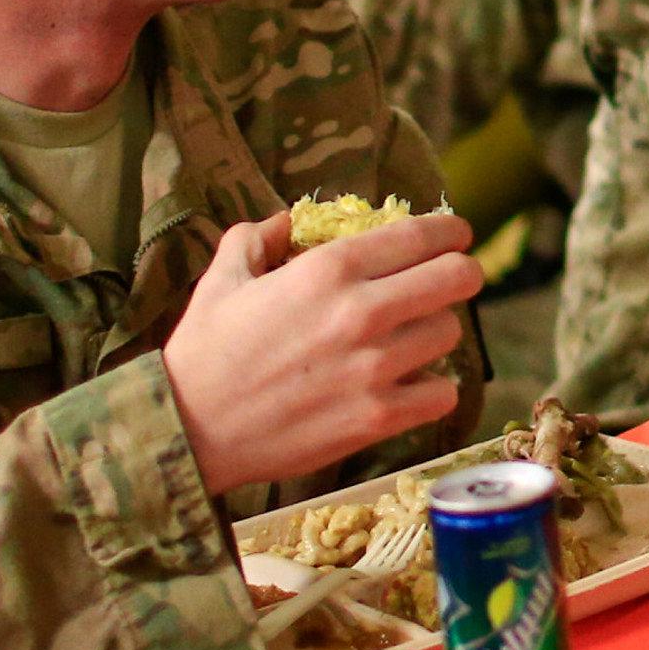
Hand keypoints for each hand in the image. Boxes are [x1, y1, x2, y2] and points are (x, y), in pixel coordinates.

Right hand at [164, 210, 484, 496]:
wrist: (188, 429)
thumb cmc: (204, 351)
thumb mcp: (224, 278)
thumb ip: (259, 238)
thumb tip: (288, 221)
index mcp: (328, 270)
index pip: (421, 236)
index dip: (450, 233)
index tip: (457, 236)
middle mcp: (361, 313)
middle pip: (457, 278)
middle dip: (460, 272)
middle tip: (452, 280)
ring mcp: (375, 368)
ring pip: (450, 333)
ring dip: (438, 330)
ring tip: (416, 335)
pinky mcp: (378, 417)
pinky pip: (443, 393)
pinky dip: (434, 388)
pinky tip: (414, 383)